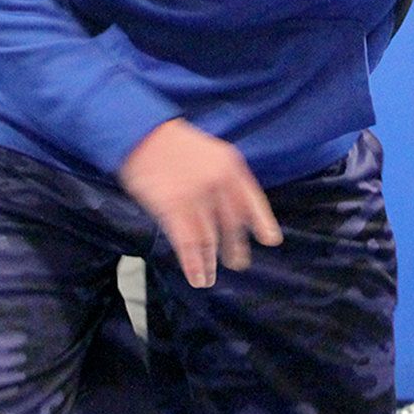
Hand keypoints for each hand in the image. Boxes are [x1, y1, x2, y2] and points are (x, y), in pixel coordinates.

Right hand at [119, 119, 283, 287]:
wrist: (142, 134)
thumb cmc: (173, 145)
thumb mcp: (209, 153)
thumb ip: (222, 178)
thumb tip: (231, 210)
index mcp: (230, 166)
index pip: (251, 199)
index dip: (262, 221)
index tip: (271, 240)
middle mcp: (219, 182)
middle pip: (232, 223)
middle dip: (234, 247)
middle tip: (238, 263)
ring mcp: (197, 196)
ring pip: (209, 239)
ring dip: (210, 263)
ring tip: (209, 279)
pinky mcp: (173, 208)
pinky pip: (188, 243)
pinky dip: (193, 264)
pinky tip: (197, 277)